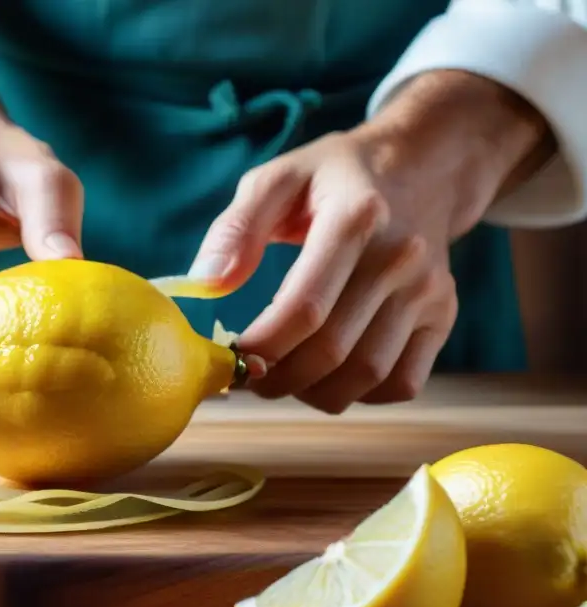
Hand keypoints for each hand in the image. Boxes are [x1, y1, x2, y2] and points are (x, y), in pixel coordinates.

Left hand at [189, 72, 550, 412]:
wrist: (422, 167)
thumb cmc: (335, 177)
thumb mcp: (279, 178)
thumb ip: (237, 227)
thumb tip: (205, 283)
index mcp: (355, 218)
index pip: (305, 308)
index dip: (262, 346)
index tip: (232, 355)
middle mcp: (400, 258)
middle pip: (332, 350)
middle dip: (278, 377)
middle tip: (250, 376)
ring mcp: (428, 290)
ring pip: (367, 375)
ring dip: (314, 393)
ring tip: (284, 379)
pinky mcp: (444, 315)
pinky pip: (404, 382)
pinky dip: (362, 395)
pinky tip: (331, 377)